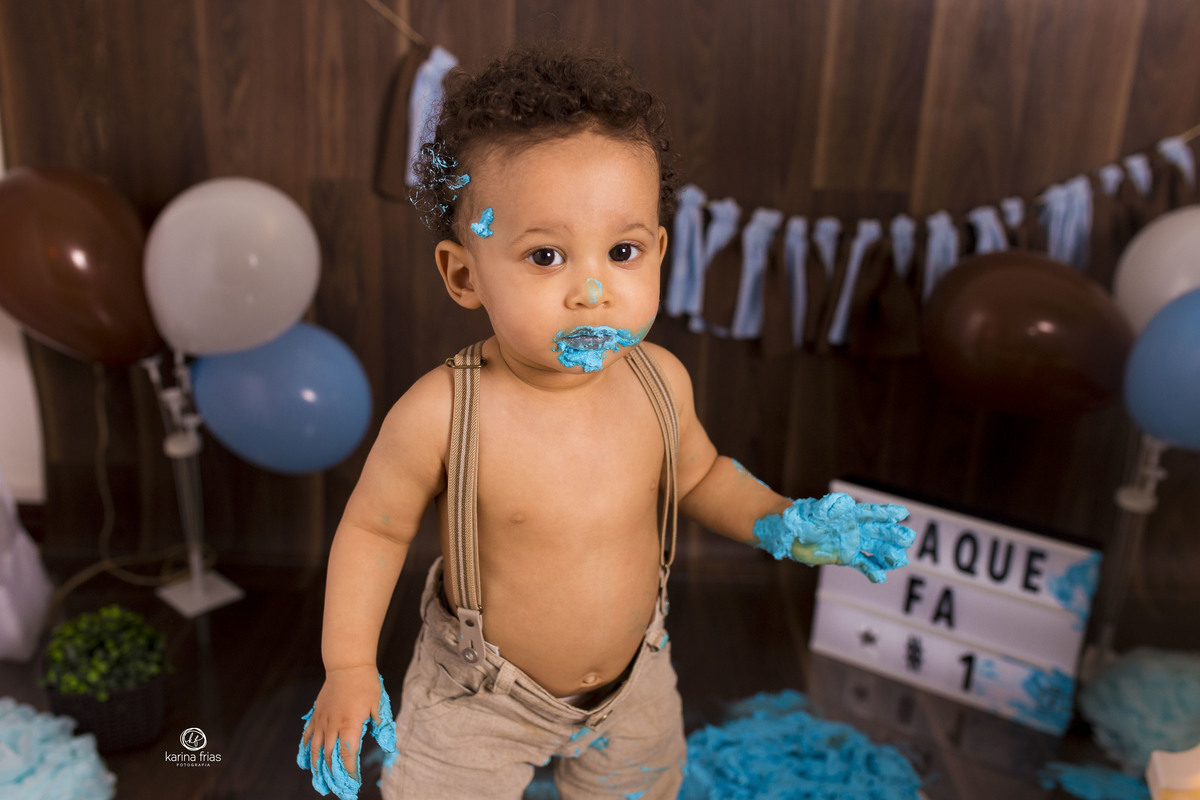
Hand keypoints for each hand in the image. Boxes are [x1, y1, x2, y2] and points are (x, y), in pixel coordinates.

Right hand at [298, 667, 395, 798]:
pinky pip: (308, 736)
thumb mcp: (378, 704)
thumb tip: (388, 746)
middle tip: (339, 788)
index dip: (349, 771)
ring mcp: (322, 720)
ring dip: (318, 768)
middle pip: (330, 757)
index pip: (347, 755)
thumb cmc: (366, 684)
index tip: (353, 783)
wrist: (347, 666)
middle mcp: (333, 725)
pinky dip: (306, 750)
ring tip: (320, 781)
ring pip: (316, 749)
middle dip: (334, 775)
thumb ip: (381, 725)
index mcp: (350, 724)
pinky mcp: (316, 715)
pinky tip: (306, 761)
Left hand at [752, 493, 914, 582]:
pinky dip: (872, 570)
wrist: (786, 534)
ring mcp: (851, 542)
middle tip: (908, 539)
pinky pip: (863, 564)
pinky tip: (880, 577)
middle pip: (877, 530)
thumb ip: (822, 509)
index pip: (867, 511)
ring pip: (875, 548)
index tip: (902, 513)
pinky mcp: (846, 557)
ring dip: (887, 554)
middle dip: (892, 534)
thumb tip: (841, 502)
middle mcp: (852, 527)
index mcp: (844, 513)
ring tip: (900, 560)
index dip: (884, 512)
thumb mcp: (805, 513)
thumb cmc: (795, 519)